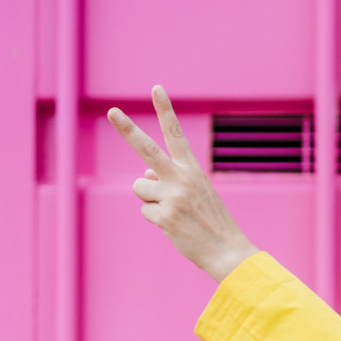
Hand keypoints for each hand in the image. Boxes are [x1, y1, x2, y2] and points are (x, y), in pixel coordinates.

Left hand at [108, 85, 258, 283]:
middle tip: (112, 111)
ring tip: (174, 213)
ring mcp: (172, 196)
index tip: (156, 88)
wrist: (228, 252)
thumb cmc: (211, 222)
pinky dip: (156, 221)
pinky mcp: (164, 216)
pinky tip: (175, 226)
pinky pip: (145, 212)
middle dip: (127, 129)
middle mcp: (182, 178)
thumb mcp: (195, 194)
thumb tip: (143, 176)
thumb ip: (169, 179)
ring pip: (140, 188)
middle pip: (147, 149)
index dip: (166, 110)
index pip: (176, 134)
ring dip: (150, 200)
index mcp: (193, 170)